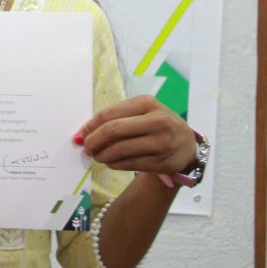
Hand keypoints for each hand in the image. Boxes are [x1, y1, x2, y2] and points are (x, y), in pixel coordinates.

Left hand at [74, 95, 195, 175]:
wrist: (187, 145)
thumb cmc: (156, 124)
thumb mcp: (141, 112)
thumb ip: (114, 118)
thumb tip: (82, 133)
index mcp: (147, 103)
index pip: (109, 114)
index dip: (89, 126)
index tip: (79, 135)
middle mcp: (157, 121)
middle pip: (113, 131)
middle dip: (93, 141)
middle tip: (86, 147)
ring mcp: (161, 142)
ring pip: (120, 150)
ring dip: (102, 155)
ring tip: (97, 156)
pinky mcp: (162, 162)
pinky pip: (129, 164)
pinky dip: (114, 164)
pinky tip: (110, 162)